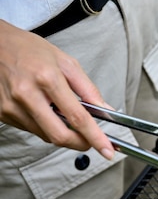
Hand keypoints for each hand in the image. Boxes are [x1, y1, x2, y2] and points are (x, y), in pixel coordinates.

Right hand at [0, 20, 114, 158]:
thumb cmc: (30, 50)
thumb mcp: (67, 62)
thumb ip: (88, 89)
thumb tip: (106, 110)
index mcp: (47, 78)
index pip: (77, 117)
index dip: (95, 137)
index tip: (107, 149)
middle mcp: (26, 95)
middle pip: (59, 135)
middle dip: (80, 143)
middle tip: (91, 141)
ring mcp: (11, 107)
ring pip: (45, 135)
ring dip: (62, 132)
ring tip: (64, 113)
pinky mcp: (3, 113)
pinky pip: (32, 129)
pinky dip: (46, 126)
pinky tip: (45, 110)